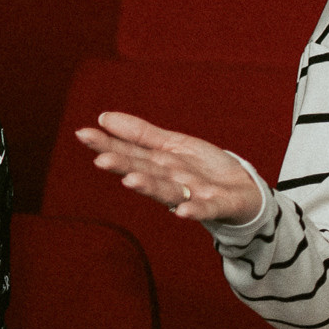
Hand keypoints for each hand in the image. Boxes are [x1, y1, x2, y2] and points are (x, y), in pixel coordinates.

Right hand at [74, 112, 265, 224]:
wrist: (244, 191)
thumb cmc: (204, 170)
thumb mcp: (173, 145)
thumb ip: (140, 135)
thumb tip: (104, 117)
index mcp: (159, 165)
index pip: (130, 152)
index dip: (108, 144)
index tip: (83, 134)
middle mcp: (171, 181)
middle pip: (146, 171)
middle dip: (125, 166)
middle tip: (101, 160)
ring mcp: (193, 195)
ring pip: (169, 191)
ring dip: (150, 187)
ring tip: (131, 181)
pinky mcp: (217, 206)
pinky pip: (205, 209)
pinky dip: (194, 210)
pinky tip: (182, 212)